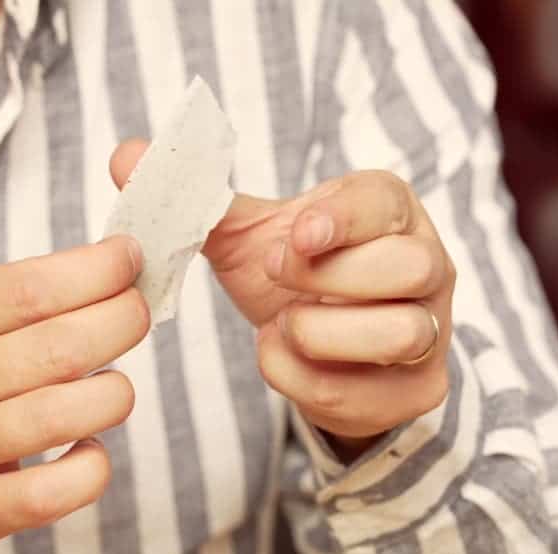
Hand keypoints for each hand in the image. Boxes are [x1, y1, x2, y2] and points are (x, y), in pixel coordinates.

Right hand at [0, 236, 149, 553]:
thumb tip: (100, 276)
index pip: (29, 289)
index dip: (96, 271)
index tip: (128, 258)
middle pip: (58, 348)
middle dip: (121, 320)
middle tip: (137, 310)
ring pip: (65, 415)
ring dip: (114, 392)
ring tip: (114, 383)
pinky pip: (54, 492)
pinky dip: (92, 465)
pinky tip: (88, 444)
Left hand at [111, 141, 453, 452]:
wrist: (324, 350)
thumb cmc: (295, 276)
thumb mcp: (250, 236)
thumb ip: (200, 201)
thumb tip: (125, 155)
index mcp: (387, 212)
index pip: (384, 202)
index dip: (342, 219)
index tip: (296, 234)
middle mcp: (427, 266)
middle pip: (408, 265)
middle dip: (331, 276)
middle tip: (275, 276)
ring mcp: (431, 330)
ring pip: (402, 333)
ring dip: (321, 333)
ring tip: (283, 324)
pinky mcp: (417, 390)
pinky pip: (367, 394)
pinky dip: (305, 381)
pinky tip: (283, 357)